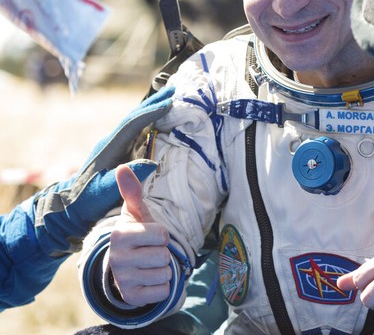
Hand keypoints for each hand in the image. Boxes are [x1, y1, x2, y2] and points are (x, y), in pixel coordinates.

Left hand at [34, 85, 173, 254]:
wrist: (68, 208)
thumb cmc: (86, 201)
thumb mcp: (105, 192)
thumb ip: (126, 179)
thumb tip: (152, 163)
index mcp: (109, 147)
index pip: (133, 123)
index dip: (151, 111)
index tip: (170, 101)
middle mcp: (111, 142)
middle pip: (135, 117)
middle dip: (154, 102)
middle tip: (173, 88)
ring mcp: (114, 147)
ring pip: (135, 122)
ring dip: (151, 109)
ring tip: (169, 99)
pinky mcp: (117, 154)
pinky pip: (136, 132)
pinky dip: (148, 122)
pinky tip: (157, 122)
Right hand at [108, 164, 170, 305]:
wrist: (124, 266)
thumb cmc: (135, 234)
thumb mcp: (135, 213)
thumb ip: (132, 191)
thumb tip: (122, 167)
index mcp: (119, 235)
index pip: (162, 234)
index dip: (162, 235)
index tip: (149, 236)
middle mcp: (117, 258)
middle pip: (164, 255)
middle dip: (162, 253)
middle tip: (148, 251)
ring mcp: (123, 280)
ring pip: (165, 273)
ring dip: (162, 269)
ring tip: (148, 265)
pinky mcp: (131, 297)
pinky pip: (164, 291)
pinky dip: (162, 286)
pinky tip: (148, 280)